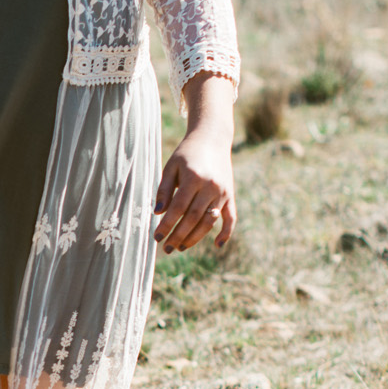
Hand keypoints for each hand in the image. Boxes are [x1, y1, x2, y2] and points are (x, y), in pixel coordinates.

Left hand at [153, 133, 233, 250]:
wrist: (212, 139)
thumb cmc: (186, 154)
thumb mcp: (171, 167)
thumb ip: (164, 189)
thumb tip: (158, 213)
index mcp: (193, 178)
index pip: (178, 208)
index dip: (167, 225)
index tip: (157, 237)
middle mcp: (210, 186)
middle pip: (193, 218)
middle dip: (179, 236)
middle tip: (166, 249)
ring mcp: (222, 192)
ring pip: (210, 221)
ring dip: (195, 237)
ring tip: (181, 247)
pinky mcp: (230, 195)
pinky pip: (231, 218)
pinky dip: (226, 232)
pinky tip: (217, 246)